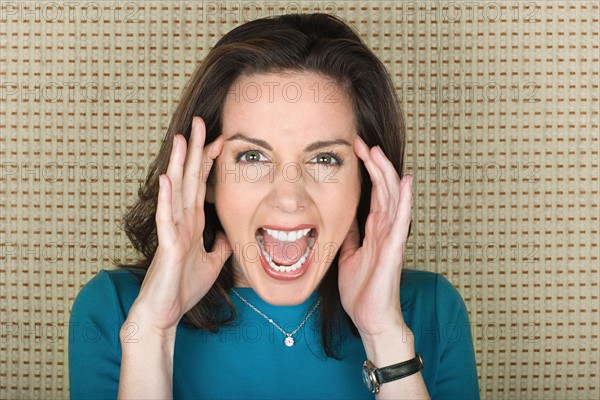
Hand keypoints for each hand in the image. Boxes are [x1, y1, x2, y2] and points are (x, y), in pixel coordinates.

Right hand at [127, 116, 231, 335]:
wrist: (164, 313)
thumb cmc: (183, 287)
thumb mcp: (211, 262)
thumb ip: (219, 245)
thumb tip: (228, 233)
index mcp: (193, 222)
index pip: (201, 185)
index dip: (209, 162)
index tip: (220, 139)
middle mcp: (182, 220)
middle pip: (189, 179)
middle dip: (195, 151)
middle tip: (198, 122)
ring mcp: (173, 231)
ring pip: (176, 192)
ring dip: (179, 165)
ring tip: (182, 139)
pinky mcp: (167, 246)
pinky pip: (167, 219)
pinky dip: (167, 199)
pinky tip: (168, 180)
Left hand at [338, 136, 412, 338]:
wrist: (371, 319)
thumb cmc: (362, 290)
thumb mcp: (349, 254)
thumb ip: (351, 234)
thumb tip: (345, 216)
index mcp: (375, 229)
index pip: (373, 192)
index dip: (366, 170)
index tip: (354, 150)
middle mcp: (385, 229)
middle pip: (383, 189)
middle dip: (373, 164)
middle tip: (361, 141)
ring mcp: (392, 238)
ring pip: (392, 199)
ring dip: (386, 174)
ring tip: (377, 152)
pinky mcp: (394, 251)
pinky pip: (400, 222)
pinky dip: (403, 201)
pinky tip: (406, 183)